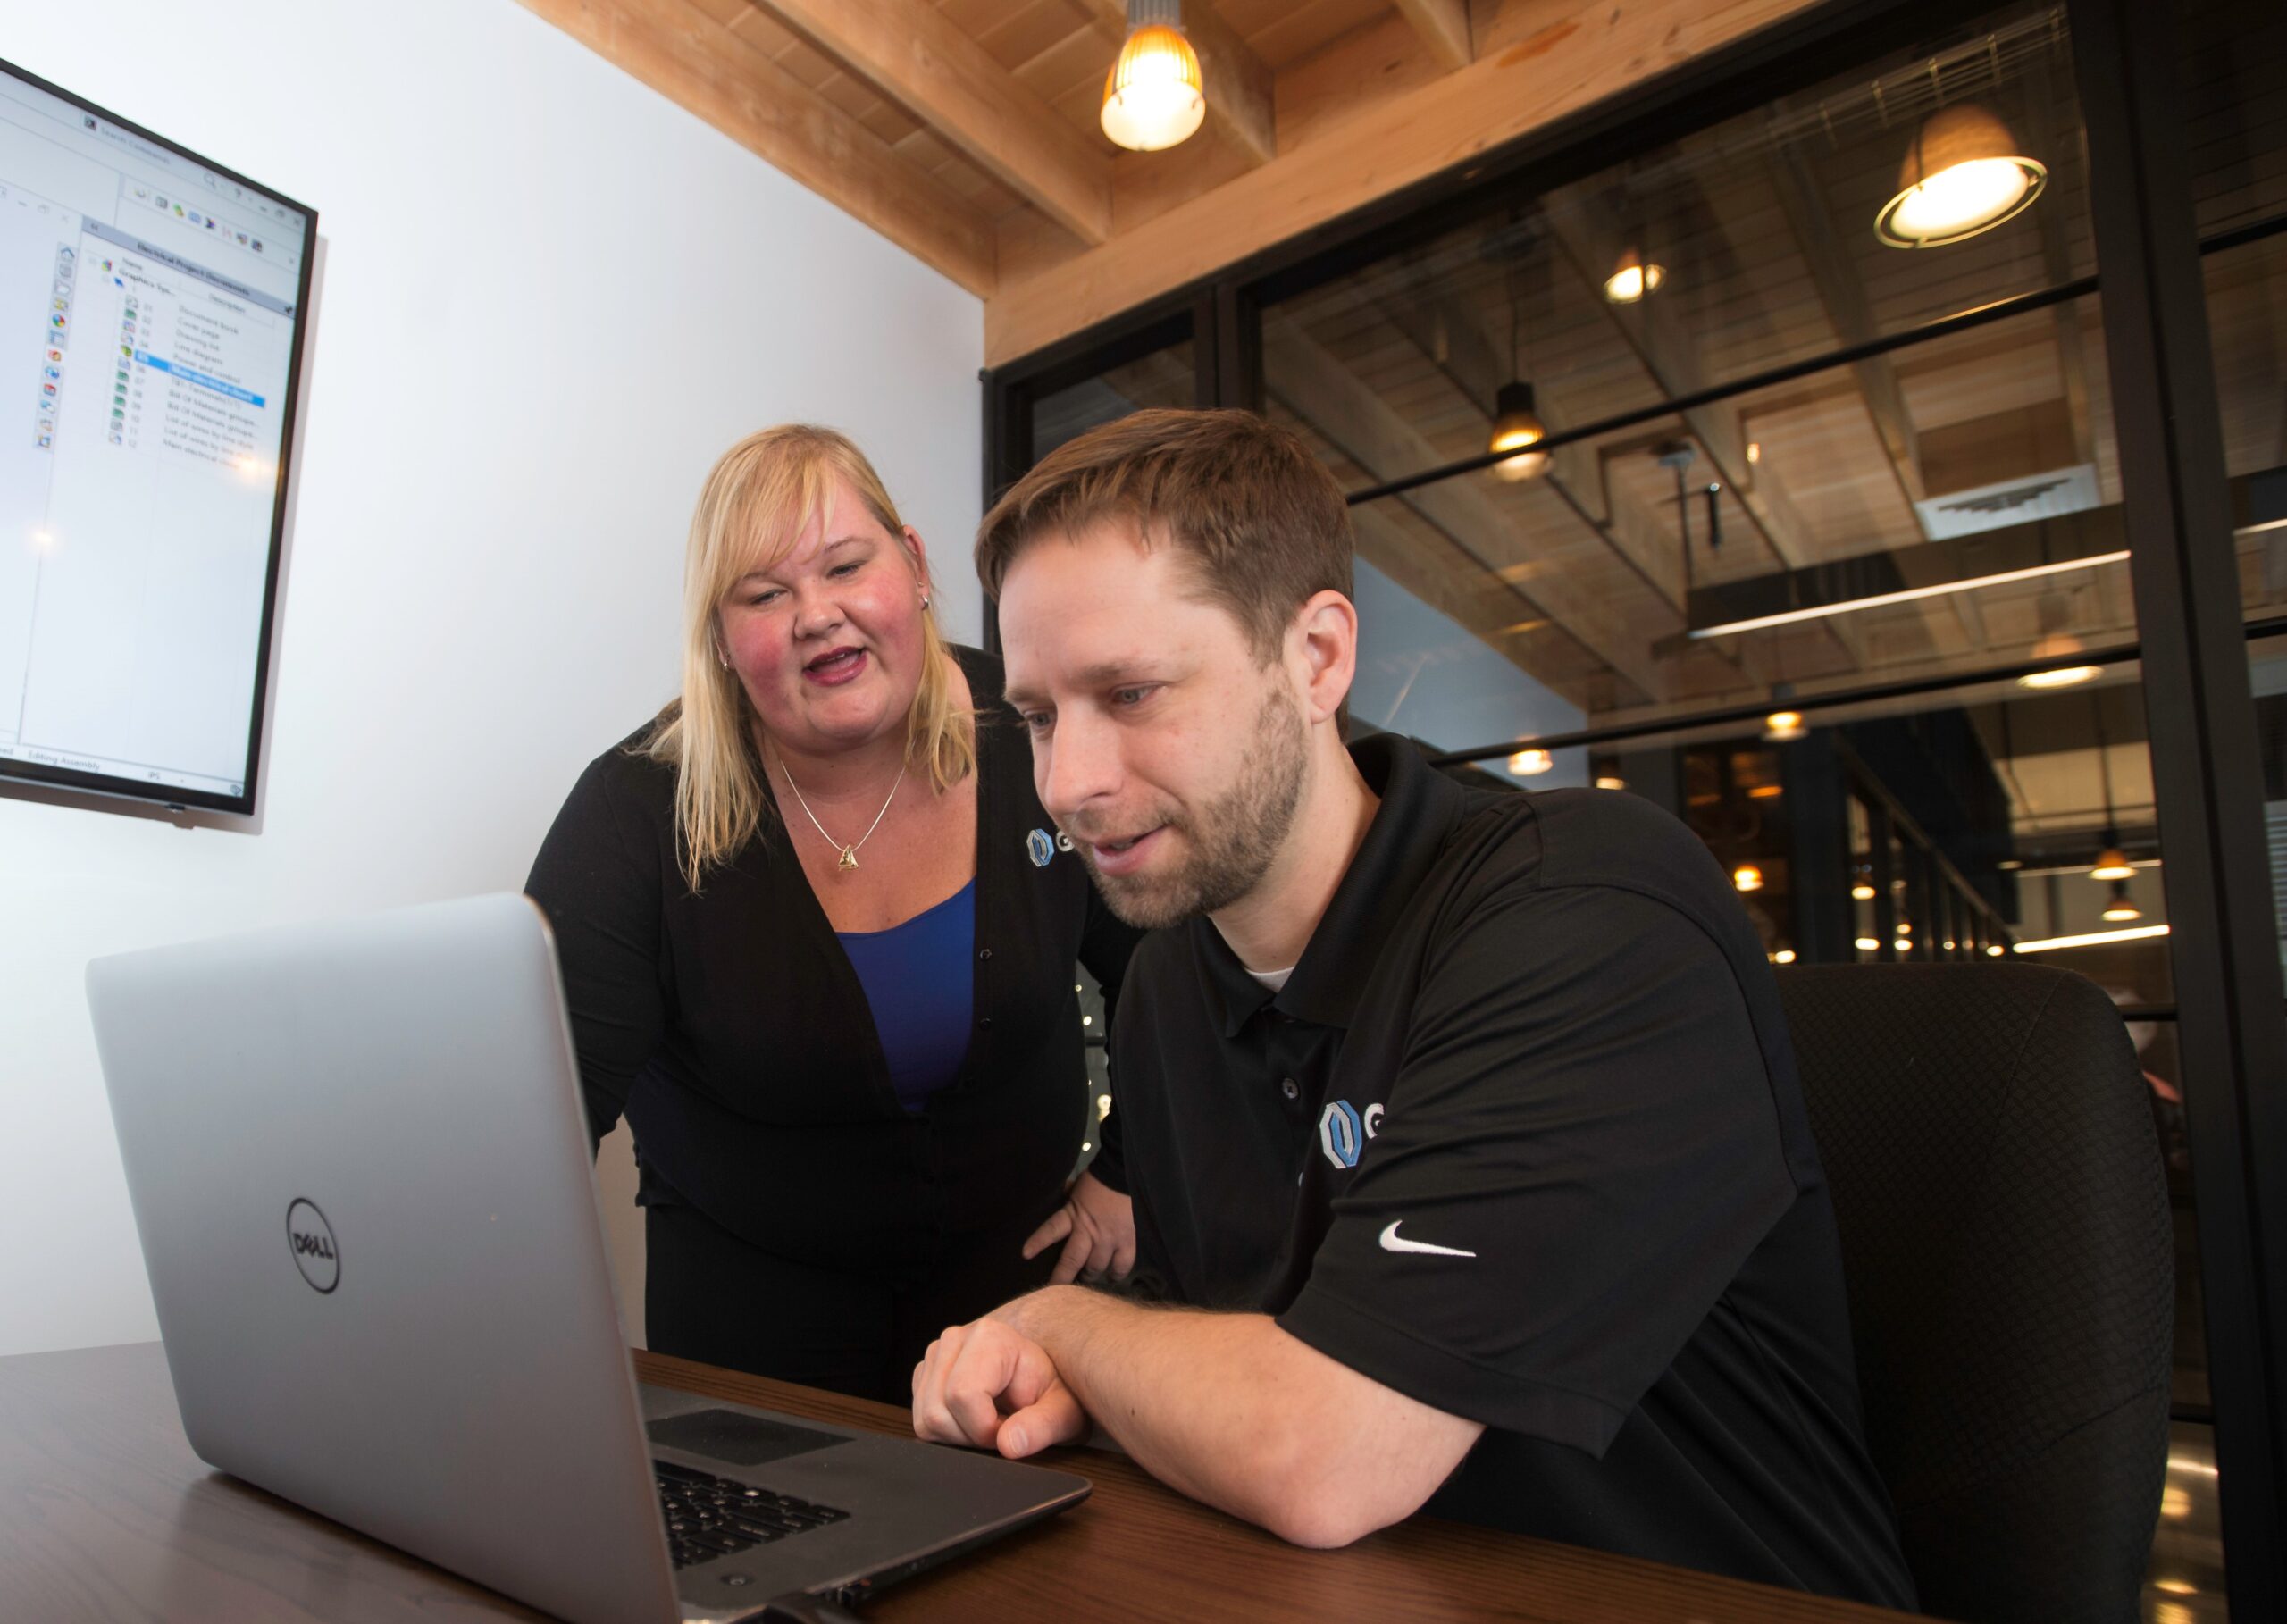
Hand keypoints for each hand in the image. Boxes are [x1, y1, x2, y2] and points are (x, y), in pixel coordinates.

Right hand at [911, 1315, 1086, 1458]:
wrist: (1045, 1380)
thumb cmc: (1057, 1393)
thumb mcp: (1064, 1413)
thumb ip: (1042, 1427)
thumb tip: (1010, 1444)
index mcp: (990, 1336)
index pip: (963, 1395)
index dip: (986, 1428)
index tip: (1013, 1429)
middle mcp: (955, 1339)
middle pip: (938, 1412)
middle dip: (972, 1435)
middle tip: (1004, 1428)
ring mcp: (936, 1356)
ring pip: (925, 1420)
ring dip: (959, 1436)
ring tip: (992, 1422)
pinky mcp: (925, 1374)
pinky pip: (922, 1421)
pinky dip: (947, 1432)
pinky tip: (974, 1420)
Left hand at [1021, 1170, 1134, 1283]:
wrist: (1125, 1174)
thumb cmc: (1097, 1181)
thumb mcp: (1075, 1188)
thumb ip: (1065, 1198)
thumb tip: (1053, 1197)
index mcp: (1073, 1215)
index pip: (1051, 1230)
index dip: (1038, 1242)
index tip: (1025, 1254)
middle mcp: (1089, 1231)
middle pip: (1072, 1261)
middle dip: (1062, 1279)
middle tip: (1055, 1292)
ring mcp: (1109, 1239)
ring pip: (1096, 1268)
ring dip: (1089, 1276)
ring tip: (1085, 1280)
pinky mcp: (1127, 1241)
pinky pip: (1121, 1266)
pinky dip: (1116, 1274)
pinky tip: (1112, 1277)